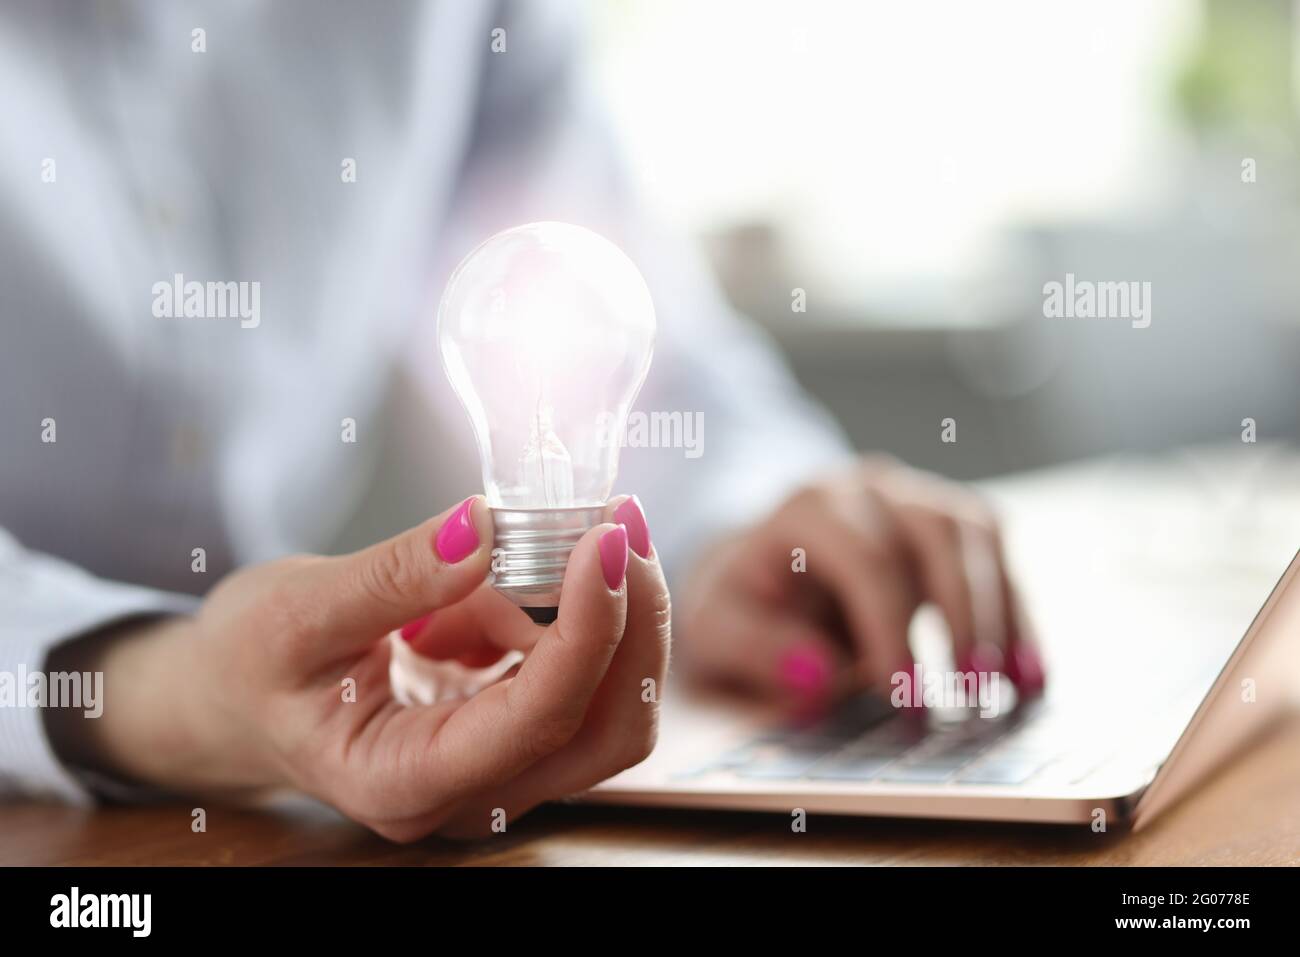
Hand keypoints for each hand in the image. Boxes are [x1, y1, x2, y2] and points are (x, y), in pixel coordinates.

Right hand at [50, 495, 669, 840]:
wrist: (234, 697)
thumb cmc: (250, 663)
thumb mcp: (294, 610)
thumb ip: (393, 576)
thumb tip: (486, 528)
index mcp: (404, 781)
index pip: (535, 720)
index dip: (586, 630)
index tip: (603, 541)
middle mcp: (470, 792)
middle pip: (605, 727)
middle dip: (631, 620)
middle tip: (620, 519)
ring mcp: (498, 767)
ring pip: (608, 702)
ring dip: (603, 607)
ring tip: (528, 538)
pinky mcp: (514, 730)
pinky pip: (576, 673)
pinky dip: (565, 610)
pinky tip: (502, 577)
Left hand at [674, 457, 1043, 705]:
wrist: (757, 566)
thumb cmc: (742, 601)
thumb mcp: (718, 629)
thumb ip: (757, 649)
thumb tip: (818, 674)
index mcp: (806, 507)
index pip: (864, 558)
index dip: (891, 628)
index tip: (907, 698)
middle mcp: (865, 487)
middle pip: (932, 533)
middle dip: (961, 616)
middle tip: (971, 695)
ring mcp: (912, 495)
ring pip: (975, 533)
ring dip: (1002, 611)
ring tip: (1015, 686)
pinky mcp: (946, 520)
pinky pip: (995, 552)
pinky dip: (1016, 610)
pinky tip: (1027, 670)